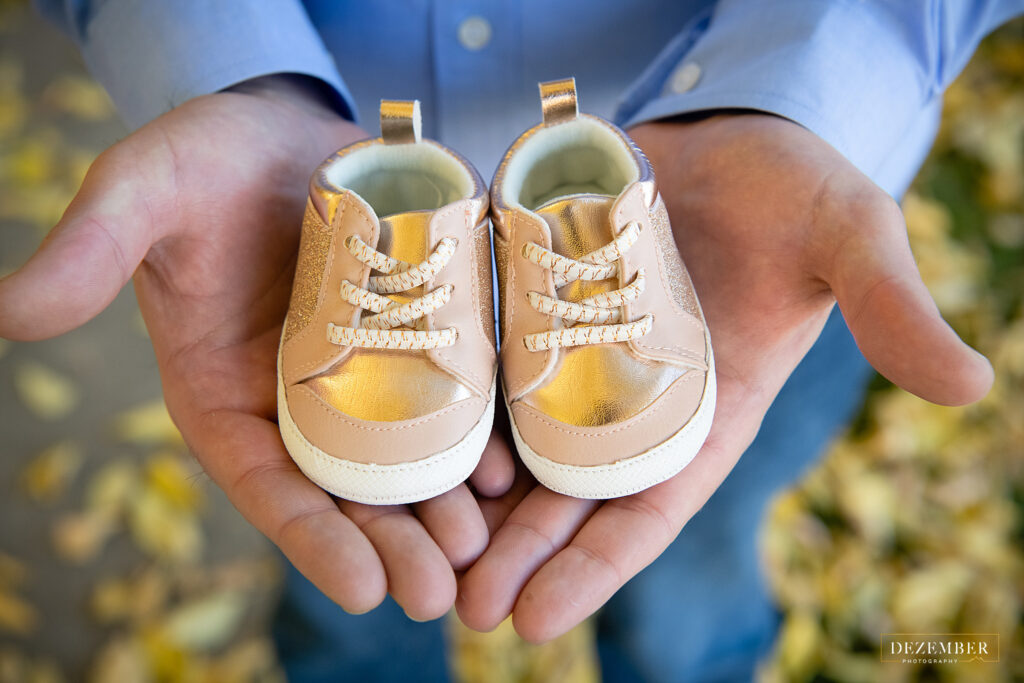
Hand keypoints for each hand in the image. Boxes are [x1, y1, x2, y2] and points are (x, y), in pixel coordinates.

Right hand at [0, 76, 512, 620]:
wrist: (282, 126)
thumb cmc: (204, 159)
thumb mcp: (144, 189)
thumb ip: (93, 245)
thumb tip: (11, 313)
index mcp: (226, 393)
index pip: (267, 484)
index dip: (311, 540)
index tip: (362, 591)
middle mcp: (299, 397)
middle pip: (349, 487)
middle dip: (393, 543)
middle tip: (441, 593)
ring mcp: (364, 371)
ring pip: (406, 456)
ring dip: (444, 506)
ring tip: (487, 548)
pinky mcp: (415, 334)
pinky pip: (449, 395)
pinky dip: (478, 433)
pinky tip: (511, 467)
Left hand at [456, 113, 993, 640]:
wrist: (731, 128)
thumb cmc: (794, 191)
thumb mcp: (846, 239)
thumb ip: (889, 309)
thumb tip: (971, 386)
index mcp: (699, 413)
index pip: (641, 511)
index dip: (591, 570)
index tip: (535, 622)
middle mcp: (625, 393)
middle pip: (560, 490)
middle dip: (513, 550)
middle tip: (457, 604)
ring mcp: (572, 345)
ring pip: (510, 431)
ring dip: (464, 487)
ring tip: (416, 536)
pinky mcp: (531, 292)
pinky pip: (483, 349)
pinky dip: (447, 387)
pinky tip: (397, 420)